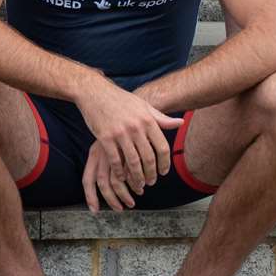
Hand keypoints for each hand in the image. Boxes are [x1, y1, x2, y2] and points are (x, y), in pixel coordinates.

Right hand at [74, 79, 181, 203]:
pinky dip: (119, 171)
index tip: (163, 173)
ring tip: (138, 184)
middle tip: (151, 182)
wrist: (93, 92)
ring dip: (137, 176)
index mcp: (147, 120)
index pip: (162, 147)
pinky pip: (115, 159)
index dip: (165, 163)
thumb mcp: (143, 106)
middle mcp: (135, 127)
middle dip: (151, 174)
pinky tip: (121, 177)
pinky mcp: (104, 137)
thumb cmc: (120, 99)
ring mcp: (119, 133)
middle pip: (148, 158)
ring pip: (132, 161)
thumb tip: (181, 122)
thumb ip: (161, 118)